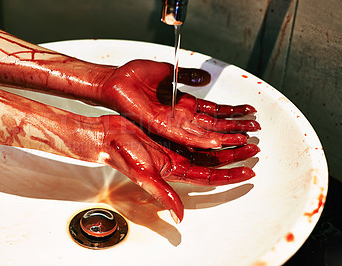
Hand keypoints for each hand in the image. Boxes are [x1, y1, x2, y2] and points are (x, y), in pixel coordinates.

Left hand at [100, 60, 260, 148]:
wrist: (114, 80)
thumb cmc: (136, 76)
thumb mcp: (168, 72)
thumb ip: (188, 76)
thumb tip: (206, 78)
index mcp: (183, 105)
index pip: (214, 112)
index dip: (232, 113)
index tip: (250, 113)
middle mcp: (179, 117)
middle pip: (212, 126)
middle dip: (235, 128)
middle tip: (256, 131)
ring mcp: (171, 123)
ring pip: (202, 134)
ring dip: (224, 138)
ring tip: (244, 142)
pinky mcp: (160, 126)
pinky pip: (184, 135)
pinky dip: (202, 139)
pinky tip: (218, 143)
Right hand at [100, 115, 259, 222]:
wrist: (107, 135)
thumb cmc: (121, 154)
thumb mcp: (144, 176)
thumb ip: (164, 195)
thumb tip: (180, 217)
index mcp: (175, 171)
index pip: (210, 175)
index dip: (230, 174)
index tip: (249, 171)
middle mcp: (179, 158)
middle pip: (214, 159)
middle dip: (235, 154)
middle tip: (253, 147)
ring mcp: (175, 144)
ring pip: (207, 144)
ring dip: (225, 140)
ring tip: (243, 133)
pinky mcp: (170, 130)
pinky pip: (195, 128)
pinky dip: (209, 126)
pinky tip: (219, 120)